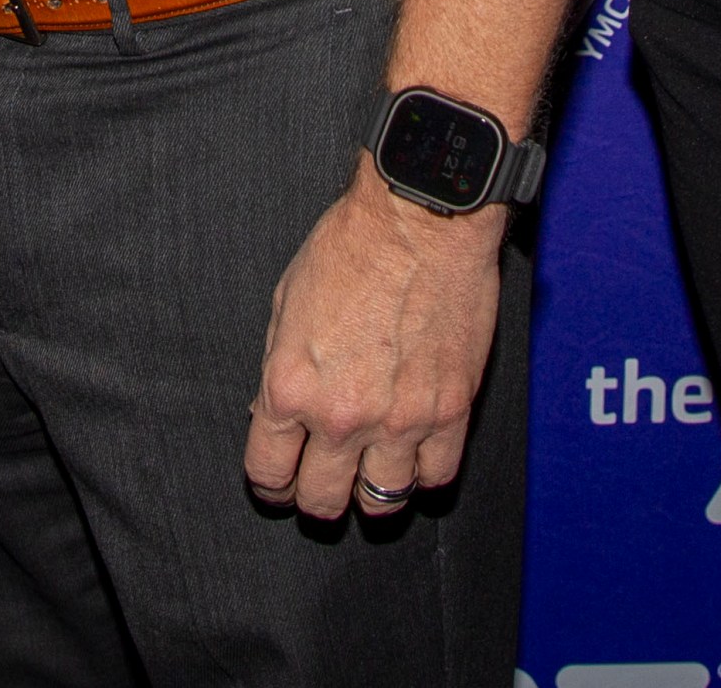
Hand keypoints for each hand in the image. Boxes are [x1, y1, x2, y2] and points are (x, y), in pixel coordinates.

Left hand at [242, 158, 506, 518]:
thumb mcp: (285, 304)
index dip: (272, 486)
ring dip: (371, 495)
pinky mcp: (451, 410)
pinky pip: (437, 475)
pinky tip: (415, 459)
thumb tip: (272, 413)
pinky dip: (423, 475)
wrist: (419, 220)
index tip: (280, 484)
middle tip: (323, 486)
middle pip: (322, 500)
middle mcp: (342, 415)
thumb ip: (279, 369)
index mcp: (291, 389)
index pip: (269, 473)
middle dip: (316, 499)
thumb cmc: (352, 247)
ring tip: (371, 478)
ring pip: (381, 500)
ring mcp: (400, 418)